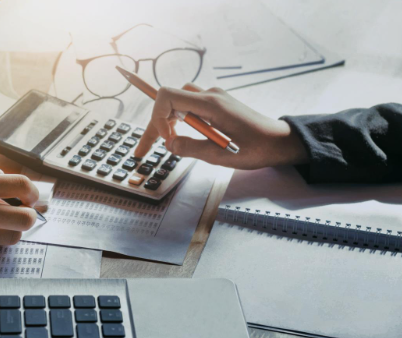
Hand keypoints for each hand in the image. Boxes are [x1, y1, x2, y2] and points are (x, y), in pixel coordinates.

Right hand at [135, 84, 308, 169]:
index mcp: (211, 105)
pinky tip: (179, 137)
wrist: (279, 142)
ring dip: (165, 122)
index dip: (159, 117)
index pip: (168, 96)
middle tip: (142, 151)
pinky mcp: (216, 105)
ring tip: (159, 144)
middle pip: (168, 101)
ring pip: (176, 102)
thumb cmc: (256, 149)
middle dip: (154, 125)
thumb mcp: (221, 156)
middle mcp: (210, 96)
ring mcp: (213, 98)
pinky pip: (188, 107)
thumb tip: (169, 144)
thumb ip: (192, 148)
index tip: (167, 140)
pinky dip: (178, 121)